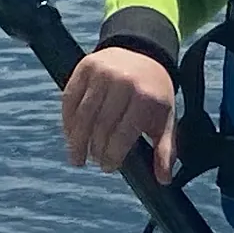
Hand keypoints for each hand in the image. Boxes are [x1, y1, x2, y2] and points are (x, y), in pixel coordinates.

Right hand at [61, 46, 175, 177]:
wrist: (144, 52)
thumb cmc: (154, 94)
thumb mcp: (166, 119)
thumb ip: (165, 150)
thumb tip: (163, 180)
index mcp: (145, 98)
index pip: (122, 135)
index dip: (112, 155)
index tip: (107, 167)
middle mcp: (123, 83)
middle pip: (101, 126)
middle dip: (95, 149)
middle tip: (92, 161)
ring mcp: (102, 73)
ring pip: (83, 114)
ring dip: (76, 140)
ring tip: (76, 157)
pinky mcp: (86, 67)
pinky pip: (70, 99)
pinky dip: (68, 120)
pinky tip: (70, 135)